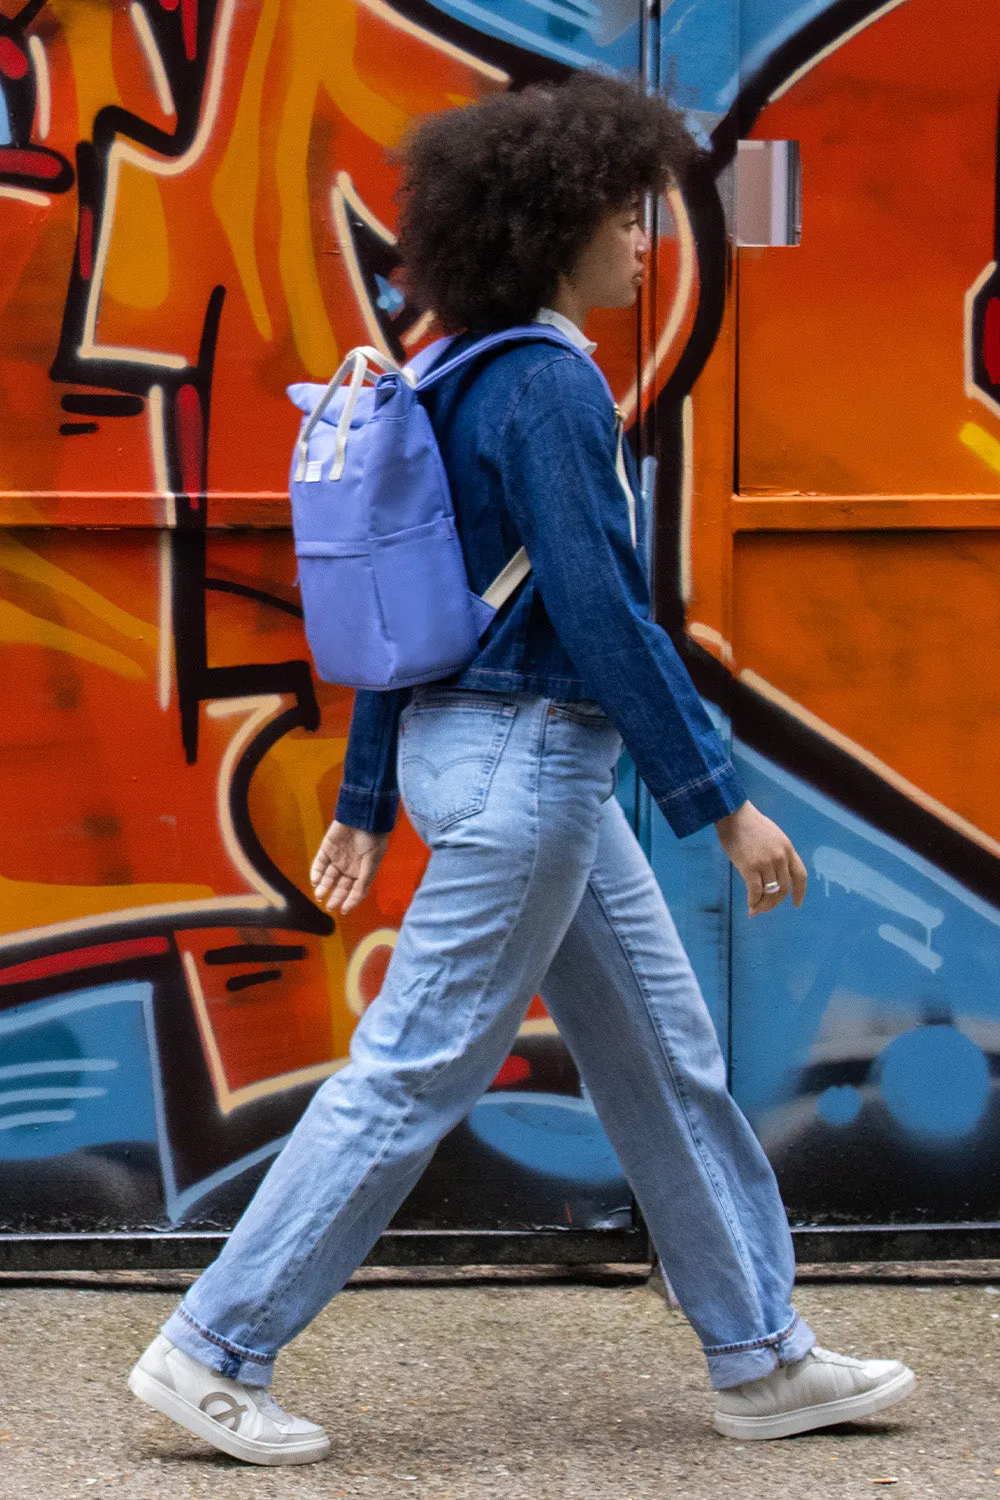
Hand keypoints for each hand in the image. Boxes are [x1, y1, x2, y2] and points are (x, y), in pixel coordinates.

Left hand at [310, 820, 389, 913]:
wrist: (363, 816)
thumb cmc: (373, 839)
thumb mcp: (372, 863)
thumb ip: (363, 882)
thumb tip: (356, 900)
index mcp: (363, 871)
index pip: (355, 890)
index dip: (350, 901)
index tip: (343, 911)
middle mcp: (350, 866)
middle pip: (340, 885)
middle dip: (335, 896)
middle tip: (329, 906)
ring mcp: (338, 857)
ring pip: (328, 876)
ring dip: (324, 886)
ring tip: (319, 895)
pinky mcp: (327, 848)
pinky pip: (319, 863)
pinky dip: (316, 872)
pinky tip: (315, 881)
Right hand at [715, 800, 806, 916]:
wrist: (733, 814)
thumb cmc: (750, 823)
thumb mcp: (774, 836)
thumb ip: (779, 853)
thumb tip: (775, 872)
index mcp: (788, 849)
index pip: (800, 876)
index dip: (800, 893)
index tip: (796, 904)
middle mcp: (780, 858)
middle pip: (784, 888)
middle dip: (776, 902)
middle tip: (766, 908)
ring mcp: (766, 863)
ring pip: (770, 893)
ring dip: (763, 905)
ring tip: (756, 910)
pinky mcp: (750, 868)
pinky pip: (755, 892)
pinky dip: (753, 902)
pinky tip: (750, 906)